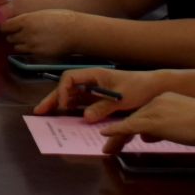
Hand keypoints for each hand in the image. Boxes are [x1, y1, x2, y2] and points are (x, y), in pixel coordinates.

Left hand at [0, 9, 81, 58]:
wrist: (75, 31)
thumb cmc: (60, 18)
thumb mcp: (40, 14)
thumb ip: (26, 19)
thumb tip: (16, 23)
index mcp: (25, 20)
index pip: (5, 26)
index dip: (5, 27)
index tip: (7, 27)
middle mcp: (26, 33)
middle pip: (9, 37)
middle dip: (13, 35)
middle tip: (21, 33)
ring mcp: (32, 45)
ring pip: (16, 46)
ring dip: (20, 44)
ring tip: (31, 39)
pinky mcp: (38, 54)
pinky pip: (27, 53)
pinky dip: (29, 50)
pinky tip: (37, 45)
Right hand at [34, 66, 157, 117]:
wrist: (155, 88)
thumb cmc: (139, 87)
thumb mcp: (122, 98)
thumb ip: (103, 107)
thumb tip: (86, 117)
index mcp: (94, 75)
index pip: (70, 78)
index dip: (63, 91)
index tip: (63, 105)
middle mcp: (92, 82)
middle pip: (67, 88)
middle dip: (53, 99)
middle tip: (39, 111)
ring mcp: (95, 91)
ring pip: (72, 97)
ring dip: (61, 105)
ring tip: (49, 116)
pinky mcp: (100, 100)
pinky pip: (83, 105)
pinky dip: (74, 111)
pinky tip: (68, 119)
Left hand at [94, 92, 194, 154]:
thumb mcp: (181, 125)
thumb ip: (162, 129)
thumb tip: (146, 137)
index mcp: (163, 100)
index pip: (143, 114)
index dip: (131, 126)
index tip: (122, 134)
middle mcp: (156, 102)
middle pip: (133, 118)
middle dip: (120, 133)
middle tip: (110, 145)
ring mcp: (154, 110)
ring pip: (129, 123)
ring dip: (116, 136)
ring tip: (108, 148)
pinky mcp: (154, 121)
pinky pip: (129, 126)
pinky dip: (116, 130)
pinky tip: (105, 134)